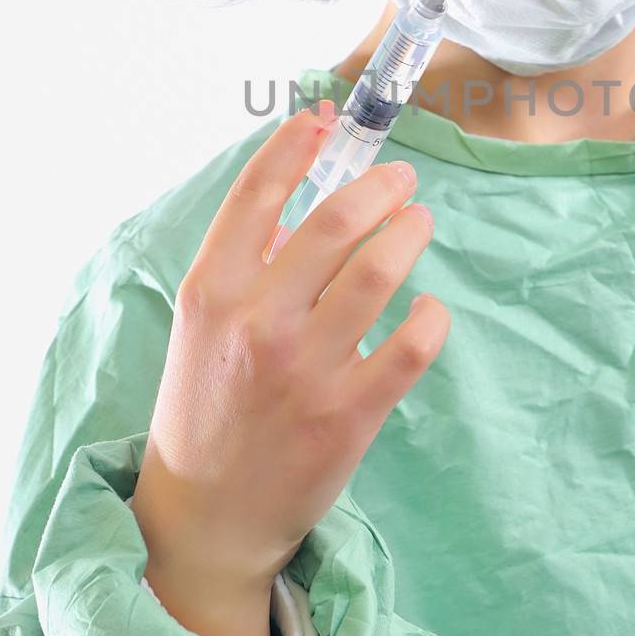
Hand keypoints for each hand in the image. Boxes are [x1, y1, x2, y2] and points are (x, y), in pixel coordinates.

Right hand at [131, 103, 448, 613]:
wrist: (207, 517)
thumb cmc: (208, 407)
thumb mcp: (203, 328)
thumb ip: (247, 266)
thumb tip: (303, 200)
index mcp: (212, 292)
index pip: (257, 194)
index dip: (296, 143)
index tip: (327, 119)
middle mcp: (256, 322)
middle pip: (335, 221)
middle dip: (381, 187)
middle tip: (402, 182)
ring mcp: (306, 368)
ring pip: (381, 270)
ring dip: (412, 233)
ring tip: (419, 225)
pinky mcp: (350, 413)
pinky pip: (413, 343)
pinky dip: (430, 315)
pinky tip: (427, 308)